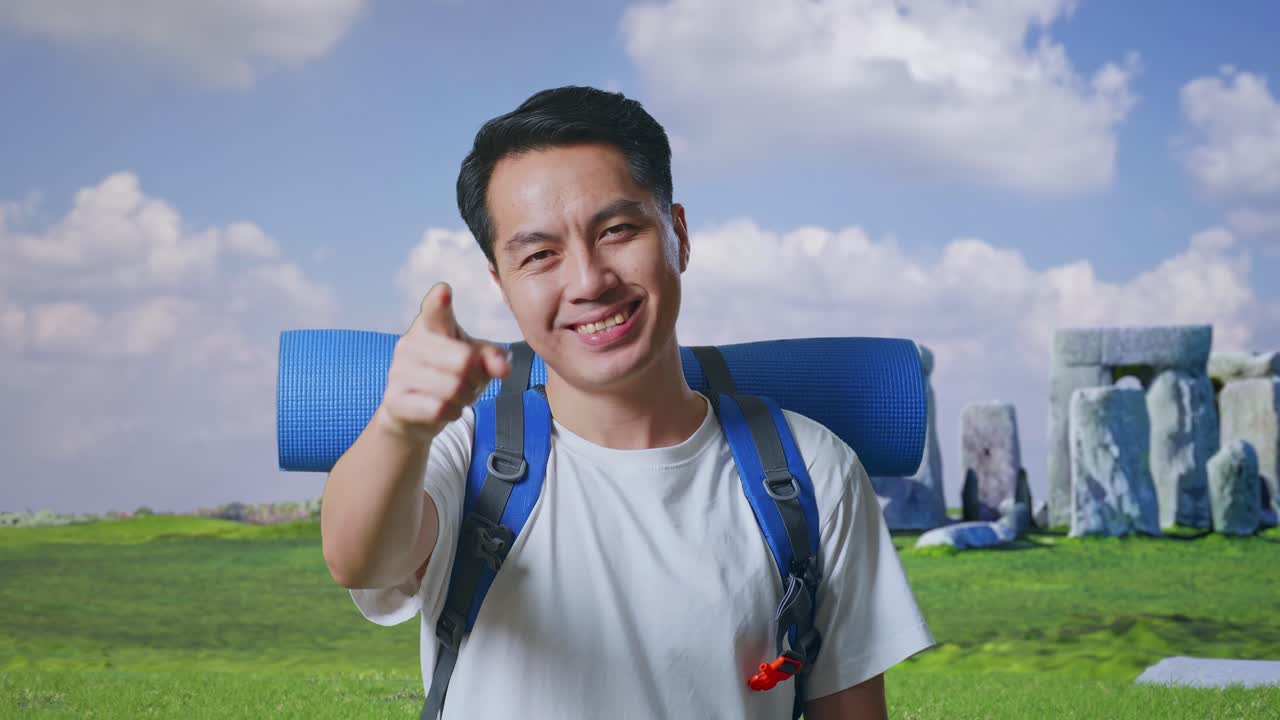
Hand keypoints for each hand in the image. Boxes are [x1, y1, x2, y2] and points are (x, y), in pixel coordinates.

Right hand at [374, 282, 511, 443]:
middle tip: (472, 381)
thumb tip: (503, 367)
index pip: (435, 309)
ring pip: (453, 388)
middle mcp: (410, 343)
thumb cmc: (449, 375)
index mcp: (431, 324)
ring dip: (466, 397)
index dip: (440, 301)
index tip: (444, 291)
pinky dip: (453, 413)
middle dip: (477, 377)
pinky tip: (446, 409)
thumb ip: (494, 357)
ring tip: (459, 396)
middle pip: (463, 361)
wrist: (416, 413)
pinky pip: (438, 409)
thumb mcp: (477, 360)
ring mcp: (398, 371)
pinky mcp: (394, 400)